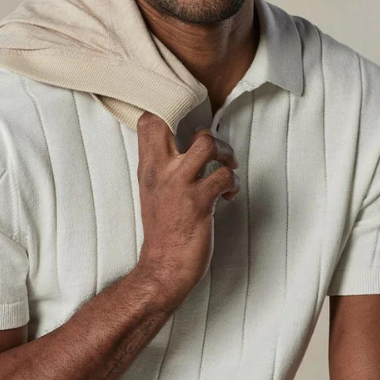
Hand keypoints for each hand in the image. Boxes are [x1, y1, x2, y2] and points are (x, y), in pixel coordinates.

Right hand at [134, 112, 240, 309]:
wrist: (163, 269)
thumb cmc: (163, 234)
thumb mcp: (152, 194)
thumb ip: (162, 168)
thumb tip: (185, 147)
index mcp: (147, 169)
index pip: (148, 122)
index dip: (169, 110)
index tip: (189, 124)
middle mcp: (159, 172)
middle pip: (165, 120)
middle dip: (196, 124)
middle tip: (211, 147)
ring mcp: (179, 186)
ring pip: (207, 143)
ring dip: (225, 153)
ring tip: (227, 168)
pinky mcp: (199, 203)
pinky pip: (224, 176)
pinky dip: (232, 183)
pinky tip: (227, 196)